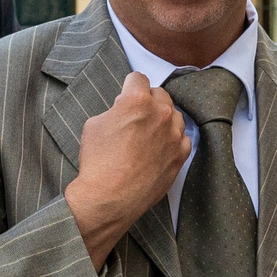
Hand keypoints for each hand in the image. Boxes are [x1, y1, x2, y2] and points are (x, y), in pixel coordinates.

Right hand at [65, 74, 188, 268]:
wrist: (108, 198)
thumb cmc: (98, 162)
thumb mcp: (94, 125)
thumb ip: (115, 111)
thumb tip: (123, 112)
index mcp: (137, 100)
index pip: (138, 78)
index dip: (129, 87)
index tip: (126, 96)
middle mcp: (161, 113)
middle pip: (160, 94)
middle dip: (148, 102)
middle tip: (136, 117)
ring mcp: (174, 135)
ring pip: (174, 115)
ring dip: (162, 120)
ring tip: (148, 135)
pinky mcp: (180, 155)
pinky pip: (182, 138)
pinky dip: (172, 140)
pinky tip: (159, 149)